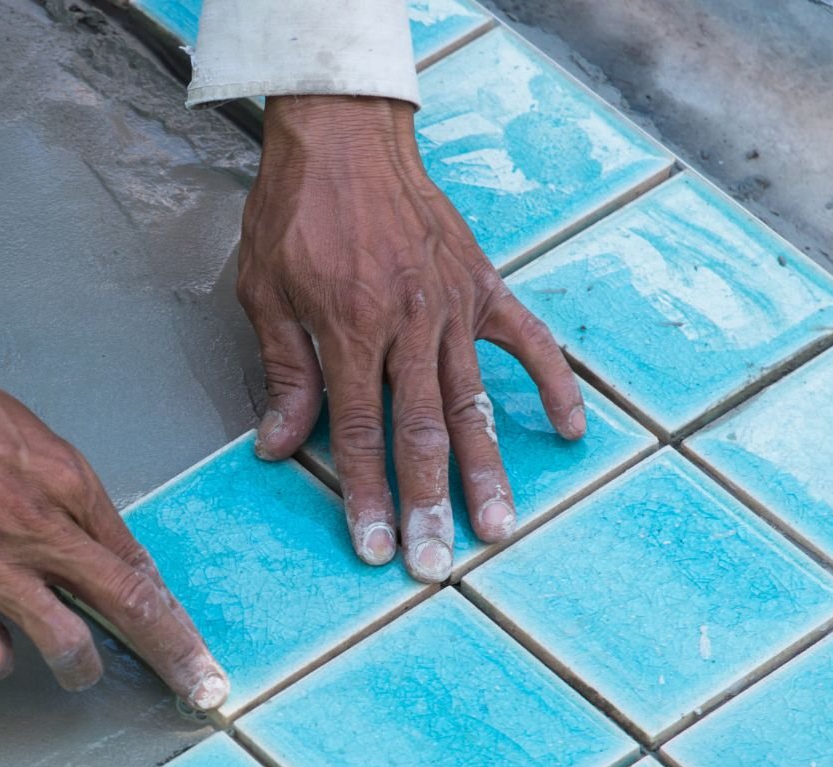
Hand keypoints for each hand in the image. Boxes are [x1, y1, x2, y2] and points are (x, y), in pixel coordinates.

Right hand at [0, 322, 228, 709]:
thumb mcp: (29, 439)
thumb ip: (69, 498)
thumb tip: (102, 551)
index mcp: (67, 484)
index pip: (138, 565)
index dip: (175, 617)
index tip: (197, 652)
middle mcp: (38, 528)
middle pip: (130, 606)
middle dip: (176, 657)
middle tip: (202, 691)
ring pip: (67, 646)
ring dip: (77, 669)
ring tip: (71, 668)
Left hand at [239, 95, 585, 581]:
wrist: (344, 136)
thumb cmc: (295, 212)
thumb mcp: (265, 291)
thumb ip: (283, 371)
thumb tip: (277, 446)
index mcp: (349, 329)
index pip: (359, 432)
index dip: (367, 495)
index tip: (376, 547)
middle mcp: (407, 323)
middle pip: (422, 432)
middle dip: (429, 504)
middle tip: (437, 564)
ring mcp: (451, 305)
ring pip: (473, 402)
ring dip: (486, 469)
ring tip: (498, 526)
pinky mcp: (481, 284)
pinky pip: (527, 341)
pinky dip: (552, 385)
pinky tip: (568, 432)